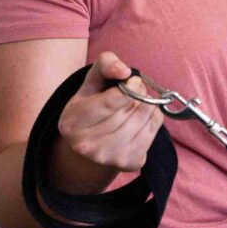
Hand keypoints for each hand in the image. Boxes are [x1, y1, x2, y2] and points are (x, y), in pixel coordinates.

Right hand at [57, 52, 164, 172]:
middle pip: (130, 109)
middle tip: (133, 92)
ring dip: (147, 105)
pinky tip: (141, 118)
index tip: (132, 81)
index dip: (130, 86)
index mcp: (71, 122)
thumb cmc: (93, 103)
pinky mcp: (129, 163)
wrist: (94, 140)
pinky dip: (153, 118)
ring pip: (145, 118)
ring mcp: (108, 158)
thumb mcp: (93, 79)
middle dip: (138, 95)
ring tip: (136, 104)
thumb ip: (106, 64)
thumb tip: (124, 72)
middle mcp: (86, 145)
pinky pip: (154, 130)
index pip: (112, 101)